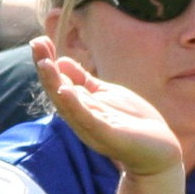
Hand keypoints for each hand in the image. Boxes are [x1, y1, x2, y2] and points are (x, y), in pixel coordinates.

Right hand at [31, 36, 182, 176]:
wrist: (158, 153)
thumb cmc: (132, 124)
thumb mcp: (105, 94)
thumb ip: (84, 81)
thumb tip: (61, 61)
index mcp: (79, 106)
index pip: (57, 81)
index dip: (48, 61)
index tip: (39, 40)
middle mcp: (80, 117)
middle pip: (56, 90)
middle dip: (45, 68)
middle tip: (36, 43)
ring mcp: (92, 127)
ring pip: (67, 105)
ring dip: (54, 84)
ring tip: (44, 63)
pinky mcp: (108, 136)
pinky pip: (88, 120)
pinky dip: (75, 106)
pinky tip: (66, 91)